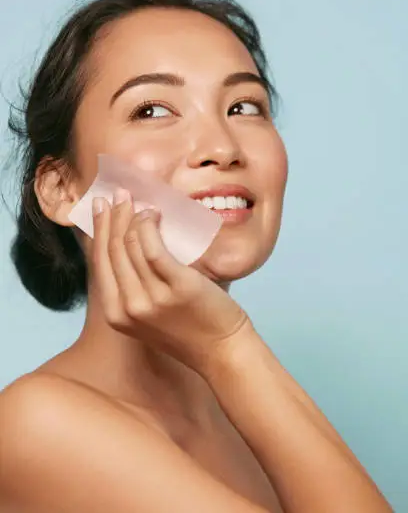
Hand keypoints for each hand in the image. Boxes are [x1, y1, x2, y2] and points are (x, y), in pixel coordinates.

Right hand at [91, 189, 252, 376]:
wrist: (221, 351)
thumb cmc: (187, 329)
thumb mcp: (148, 315)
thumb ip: (134, 287)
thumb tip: (127, 243)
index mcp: (116, 315)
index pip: (100, 263)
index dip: (98, 230)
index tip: (100, 207)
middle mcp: (128, 307)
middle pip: (112, 250)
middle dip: (113, 217)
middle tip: (118, 194)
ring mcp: (152, 298)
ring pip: (130, 245)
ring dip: (131, 217)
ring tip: (139, 202)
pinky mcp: (178, 286)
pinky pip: (154, 248)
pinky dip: (149, 225)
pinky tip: (154, 214)